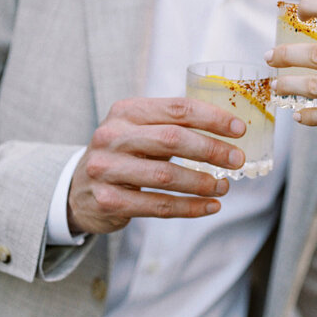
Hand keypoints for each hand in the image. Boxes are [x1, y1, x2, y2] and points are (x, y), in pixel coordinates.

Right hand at [68, 97, 246, 233]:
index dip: (212, 118)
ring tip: (224, 186)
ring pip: (166, 176)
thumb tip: (228, 129)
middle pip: (172, 139)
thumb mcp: (138, 129)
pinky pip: (158, 206)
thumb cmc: (123, 154)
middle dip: (211, 150)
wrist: (77, 189)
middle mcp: (113, 136)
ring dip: (202, 182)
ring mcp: (107, 170)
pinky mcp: (109, 201)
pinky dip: (190, 207)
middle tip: (237, 160)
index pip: (176, 108)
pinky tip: (210, 206)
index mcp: (126, 111)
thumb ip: (173, 124)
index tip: (239, 129)